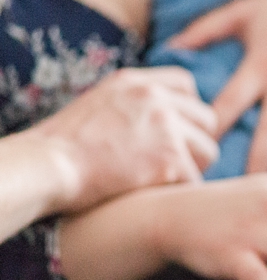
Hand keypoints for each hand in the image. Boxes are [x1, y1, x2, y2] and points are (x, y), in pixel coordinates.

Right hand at [29, 67, 217, 212]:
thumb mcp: (98, 106)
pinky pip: (195, 181)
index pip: (186, 84)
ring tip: (162, 182)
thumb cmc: (63, 148)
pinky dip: (180, 193)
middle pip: (206, 119)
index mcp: (135, 82)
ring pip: (208, 151)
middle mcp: (155, 97)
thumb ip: (133, 106)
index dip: (185, 111)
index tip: (174, 132)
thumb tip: (166, 122)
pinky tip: (158, 197)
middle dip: (193, 143)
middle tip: (170, 164)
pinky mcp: (170, 158)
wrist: (45, 168)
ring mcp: (165, 126)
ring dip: (191, 169)